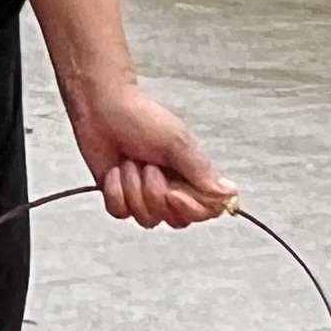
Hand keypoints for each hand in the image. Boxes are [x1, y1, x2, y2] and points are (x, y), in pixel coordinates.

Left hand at [67, 76, 235, 225]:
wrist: (101, 109)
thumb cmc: (140, 118)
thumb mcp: (176, 142)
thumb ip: (201, 171)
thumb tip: (229, 193)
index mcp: (191, 176)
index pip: (205, 211)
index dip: (191, 210)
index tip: (174, 195)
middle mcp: (171, 189)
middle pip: (175, 220)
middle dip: (156, 195)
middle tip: (148, 167)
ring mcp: (144, 196)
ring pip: (146, 219)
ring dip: (133, 188)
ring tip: (129, 162)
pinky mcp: (119, 197)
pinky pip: (120, 213)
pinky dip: (115, 191)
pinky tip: (114, 171)